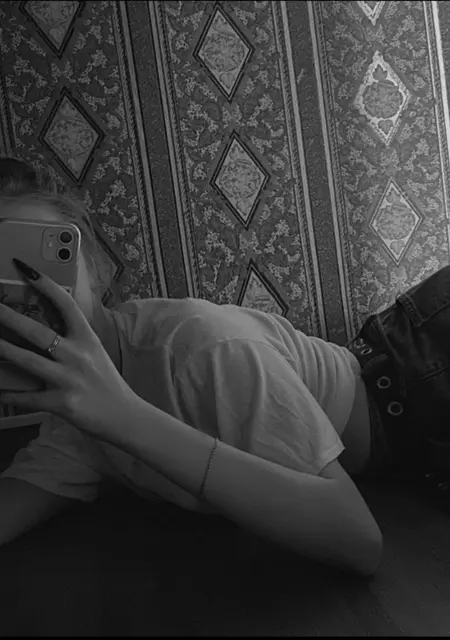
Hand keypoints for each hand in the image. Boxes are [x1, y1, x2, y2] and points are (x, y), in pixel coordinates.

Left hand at [0, 259, 138, 440]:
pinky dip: (8, 394)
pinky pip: (27, 397)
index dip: (46, 286)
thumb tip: (41, 328)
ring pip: (28, 361)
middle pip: (38, 332)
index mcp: (88, 339)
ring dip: (2, 350)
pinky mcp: (61, 403)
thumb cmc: (106, 383)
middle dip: (9, 318)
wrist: (125, 416)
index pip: (66, 305)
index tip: (26, 270)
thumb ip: (71, 341)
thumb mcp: (94, 354)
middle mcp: (78, 355)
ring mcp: (69, 379)